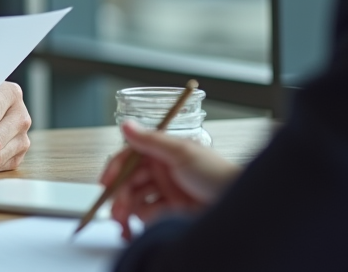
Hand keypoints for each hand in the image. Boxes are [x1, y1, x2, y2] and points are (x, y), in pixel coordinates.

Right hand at [103, 120, 241, 238]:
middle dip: (119, 194)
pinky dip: (140, 219)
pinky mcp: (172, 211)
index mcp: (164, 152)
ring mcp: (167, 191)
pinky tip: (140, 223)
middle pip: (130, 180)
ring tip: (124, 221)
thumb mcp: (183, 153)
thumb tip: (126, 125)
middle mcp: (163, 170)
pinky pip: (147, 214)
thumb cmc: (219, 176)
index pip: (130, 157)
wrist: (241, 209)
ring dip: (126, 209)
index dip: (115, 169)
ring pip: (135, 198)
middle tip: (115, 209)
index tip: (106, 183)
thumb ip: (151, 140)